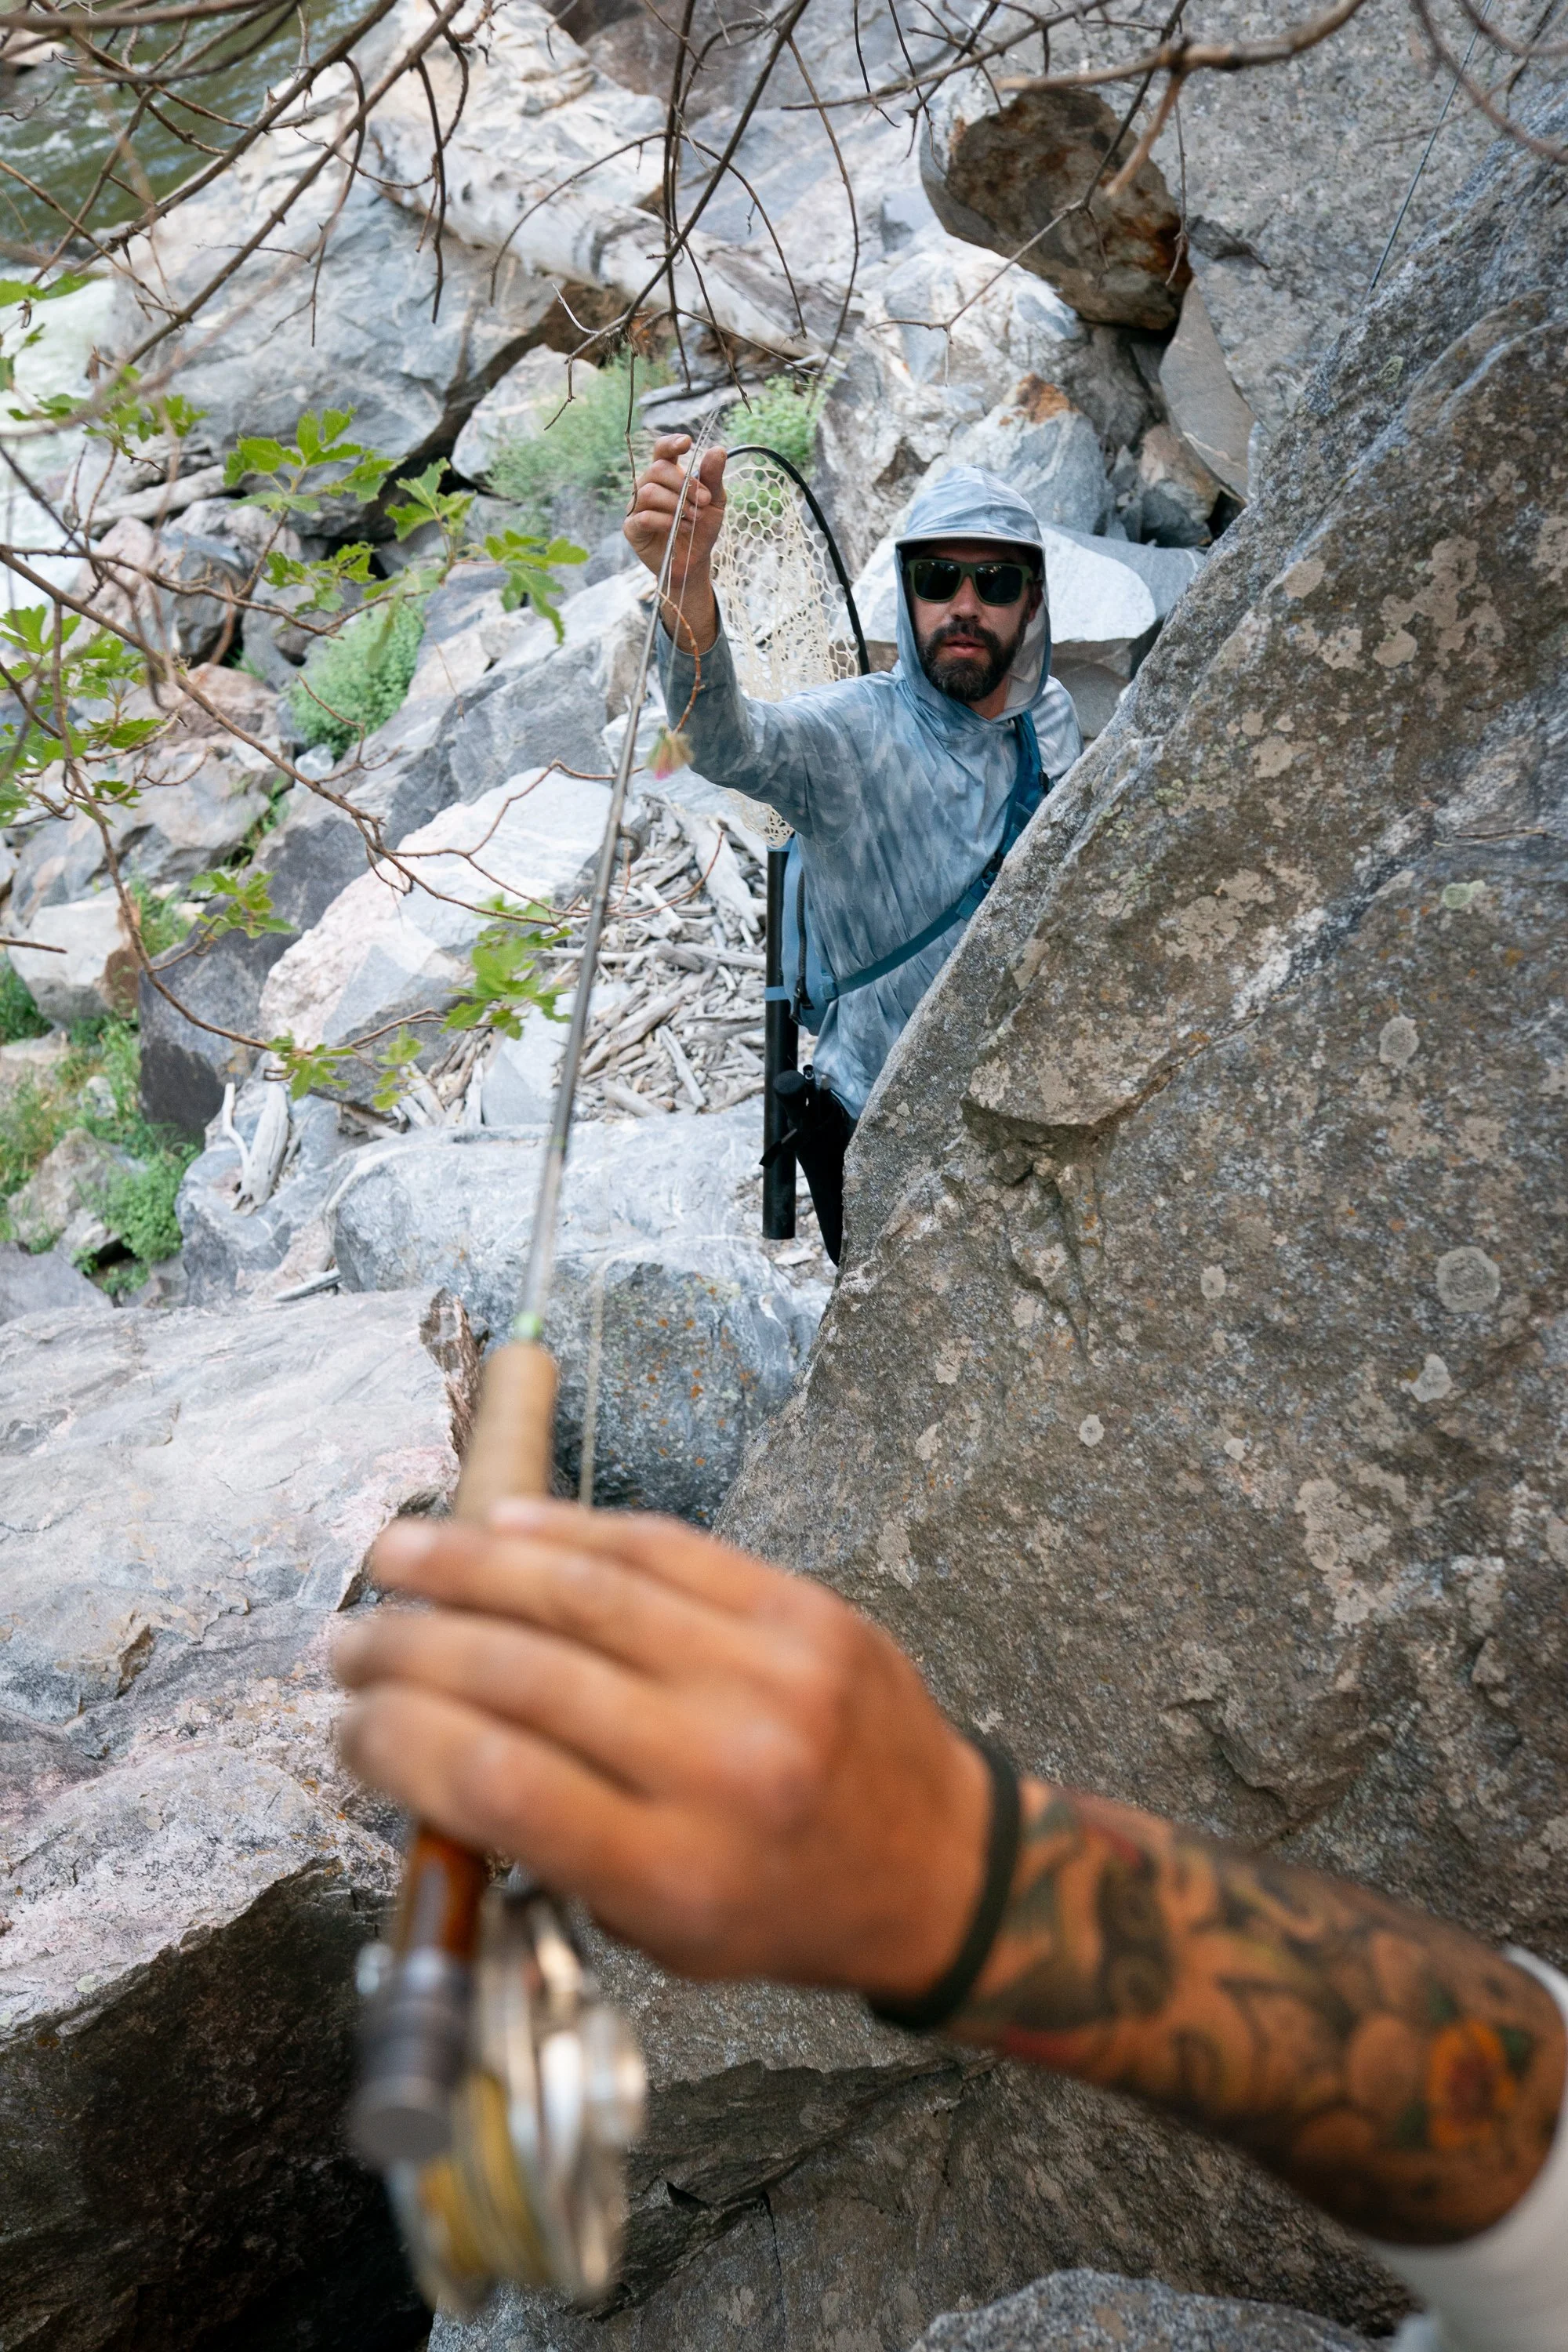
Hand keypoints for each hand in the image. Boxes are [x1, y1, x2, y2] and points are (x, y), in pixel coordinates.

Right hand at [332, 1501, 987, 2001]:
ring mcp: (767, 1673)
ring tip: (394, 1553)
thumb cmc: (781, 1906)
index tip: (346, 1728)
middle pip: (523, 1677)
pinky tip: (501, 1525)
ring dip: (469, 1566)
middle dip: (410, 1649)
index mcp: (676, 1872)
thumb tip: (422, 1748)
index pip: (498, 1783)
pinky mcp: (798, 1607)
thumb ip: (545, 1851)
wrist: (937, 1861)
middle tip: (348, 1640)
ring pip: (584, 1592)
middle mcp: (721, 1765)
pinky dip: (569, 1530)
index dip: (398, 1744)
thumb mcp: (657, 1933)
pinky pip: (662, 1548)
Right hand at [623, 433, 724, 653]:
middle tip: (704, 501)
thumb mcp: (714, 502)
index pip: (662, 451)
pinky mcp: (632, 528)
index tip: (687, 443)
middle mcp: (648, 487)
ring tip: (693, 518)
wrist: (694, 561)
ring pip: (649, 491)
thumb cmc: (701, 528)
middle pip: (657, 470)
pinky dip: (663, 520)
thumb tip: (718, 449)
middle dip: (683, 484)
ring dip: (676, 504)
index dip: (671, 444)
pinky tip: (676, 527)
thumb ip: (713, 477)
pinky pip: (643, 517)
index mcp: (666, 476)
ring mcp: (637, 507)